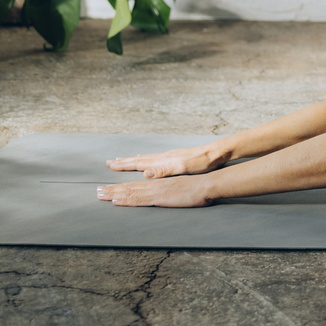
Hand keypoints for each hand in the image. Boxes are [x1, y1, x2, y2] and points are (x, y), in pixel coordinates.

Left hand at [97, 175, 211, 206]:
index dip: (120, 187)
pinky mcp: (160, 197)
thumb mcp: (179, 190)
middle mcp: (154, 186)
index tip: (108, 189)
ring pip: (130, 192)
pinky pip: (139, 199)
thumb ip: (168, 193)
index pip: (135, 186)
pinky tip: (116, 200)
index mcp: (158, 184)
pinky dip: (126, 199)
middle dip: (111, 190)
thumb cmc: (196, 189)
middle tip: (96, 191)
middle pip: (129, 187)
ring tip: (100, 194)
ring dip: (113, 193)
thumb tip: (162, 196)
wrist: (206, 186)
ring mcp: (156, 191)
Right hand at [106, 145, 228, 178]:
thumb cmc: (201, 163)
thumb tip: (145, 172)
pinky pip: (154, 158)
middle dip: (124, 162)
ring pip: (146, 158)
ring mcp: (169, 156)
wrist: (215, 153)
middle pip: (139, 159)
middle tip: (110, 162)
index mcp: (163, 161)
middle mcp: (163, 157)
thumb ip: (164, 170)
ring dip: (133, 160)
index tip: (110, 165)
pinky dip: (145, 159)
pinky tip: (147, 161)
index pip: (138, 163)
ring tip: (123, 160)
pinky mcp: (175, 157)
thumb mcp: (183, 168)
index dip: (124, 165)